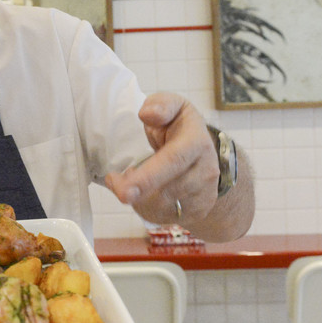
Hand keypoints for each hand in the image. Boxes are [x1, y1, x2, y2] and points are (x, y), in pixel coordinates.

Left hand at [105, 92, 219, 227]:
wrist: (206, 154)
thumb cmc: (180, 127)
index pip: (174, 161)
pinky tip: (142, 194)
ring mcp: (204, 194)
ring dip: (139, 199)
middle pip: (167, 191)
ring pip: (163, 208)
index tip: (124, 189)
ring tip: (130, 182)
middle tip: (115, 185)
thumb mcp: (174, 106)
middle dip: (136, 193)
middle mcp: (206, 171)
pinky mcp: (197, 211)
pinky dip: (146, 209)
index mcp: (197, 142)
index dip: (148, 177)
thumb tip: (147, 114)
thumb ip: (161, 105)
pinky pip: (164, 217)